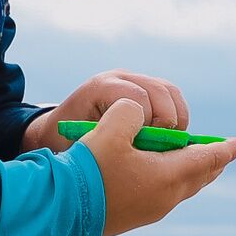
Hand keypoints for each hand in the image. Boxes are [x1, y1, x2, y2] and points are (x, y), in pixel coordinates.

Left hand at [31, 68, 194, 149]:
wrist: (57, 130)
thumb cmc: (65, 144)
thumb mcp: (77, 148)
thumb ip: (102, 149)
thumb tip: (136, 157)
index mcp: (98, 88)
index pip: (135, 99)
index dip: (146, 124)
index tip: (141, 149)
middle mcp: (118, 78)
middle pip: (159, 91)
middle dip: (166, 122)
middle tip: (159, 149)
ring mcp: (134, 79)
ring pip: (171, 92)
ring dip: (177, 121)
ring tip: (166, 145)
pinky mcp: (146, 87)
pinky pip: (173, 97)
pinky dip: (178, 118)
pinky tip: (168, 138)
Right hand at [73, 89, 235, 235]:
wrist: (60, 211)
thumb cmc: (87, 170)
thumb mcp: (109, 129)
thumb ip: (130, 112)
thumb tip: (137, 115)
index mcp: (168, 176)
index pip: (206, 158)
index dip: (224, 149)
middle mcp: (166, 196)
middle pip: (200, 176)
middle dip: (213, 161)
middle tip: (223, 150)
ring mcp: (152, 209)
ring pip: (185, 186)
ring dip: (194, 170)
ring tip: (197, 159)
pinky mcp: (136, 215)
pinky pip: (169, 193)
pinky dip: (176, 178)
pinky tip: (164, 172)